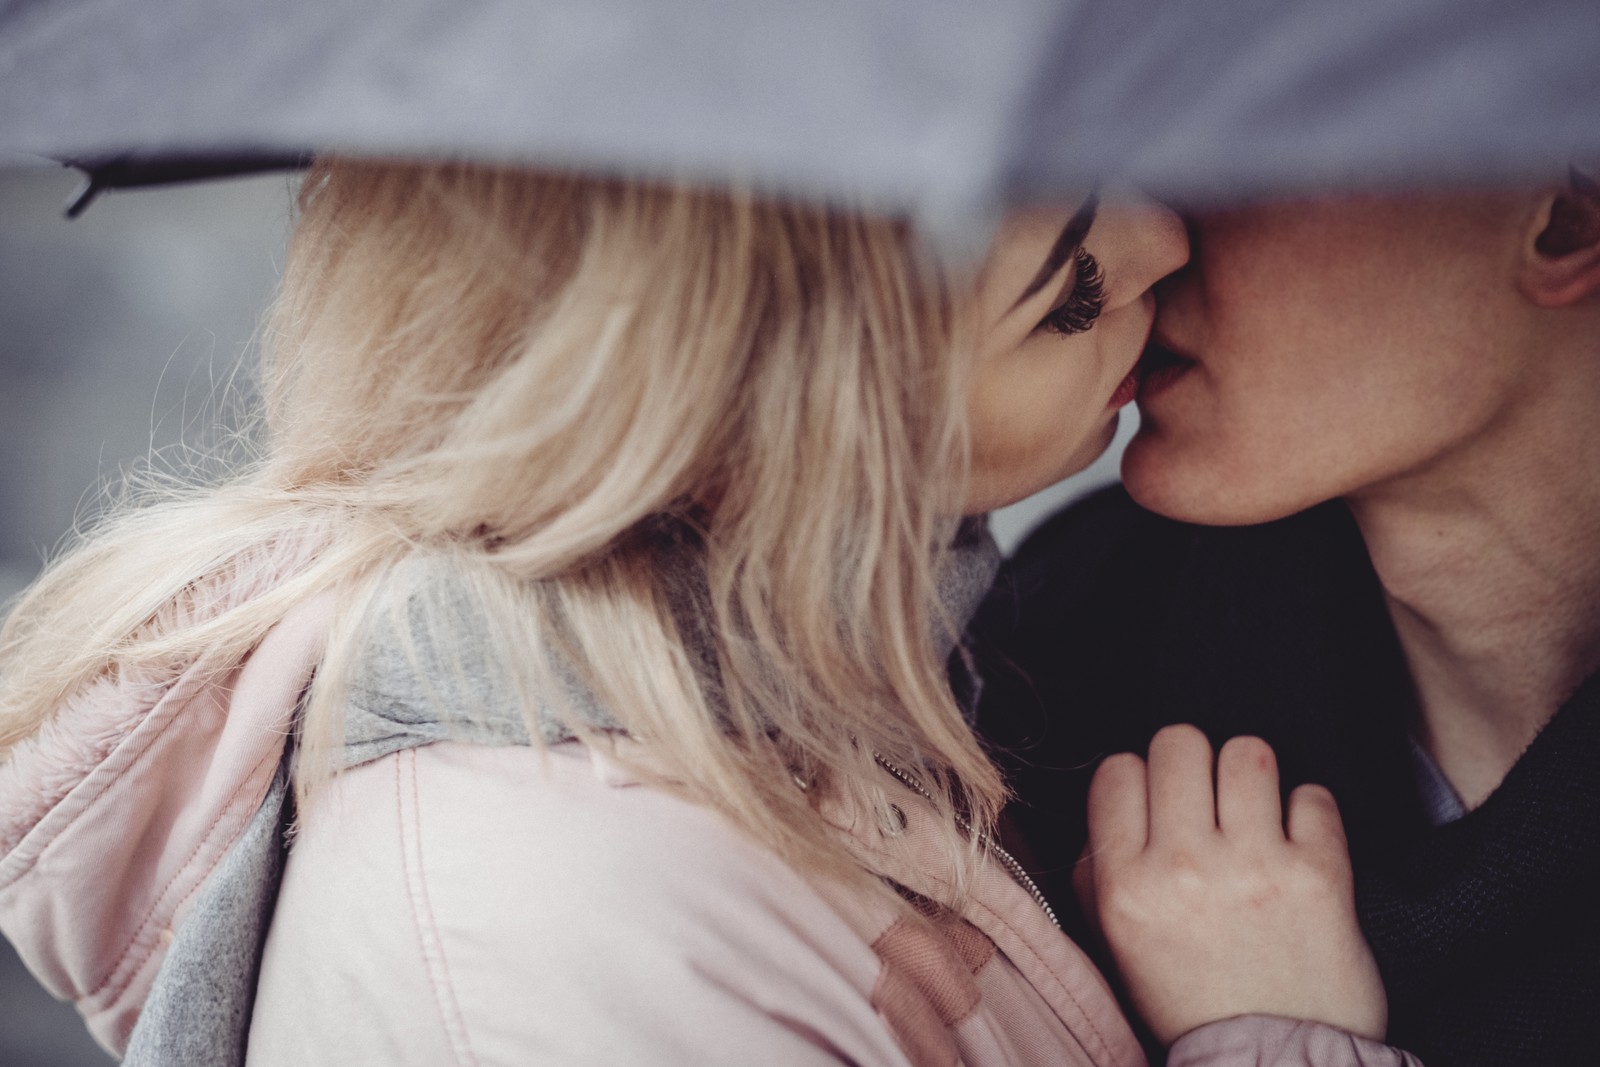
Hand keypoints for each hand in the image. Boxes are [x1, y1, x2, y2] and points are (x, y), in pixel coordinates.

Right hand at [1075, 724, 1385, 1045]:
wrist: (1273, 1063)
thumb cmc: (1194, 1002)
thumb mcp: (1117, 945)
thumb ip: (1099, 873)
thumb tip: (1114, 808)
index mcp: (1126, 886)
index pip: (1118, 771)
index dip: (1140, 779)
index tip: (1158, 802)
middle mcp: (1183, 869)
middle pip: (1179, 744)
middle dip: (1193, 764)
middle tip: (1208, 800)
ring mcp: (1253, 868)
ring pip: (1247, 753)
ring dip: (1251, 777)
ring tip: (1255, 811)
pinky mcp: (1319, 875)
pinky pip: (1313, 796)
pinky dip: (1308, 812)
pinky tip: (1297, 841)